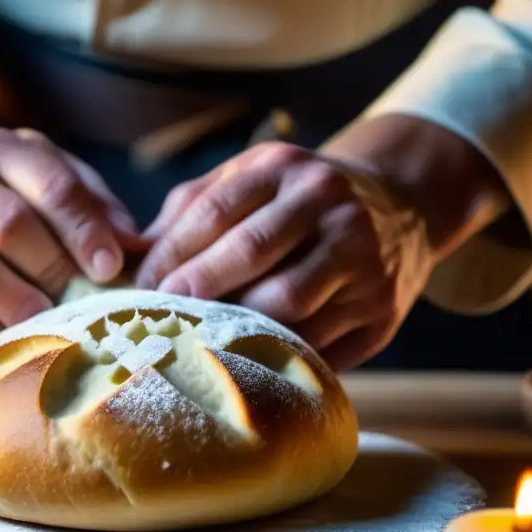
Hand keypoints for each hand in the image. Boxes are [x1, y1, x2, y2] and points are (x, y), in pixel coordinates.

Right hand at [0, 127, 141, 356]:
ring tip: (50, 328)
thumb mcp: (60, 185)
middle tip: (83, 306)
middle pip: (9, 227)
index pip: (52, 186)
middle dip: (54, 271)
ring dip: (19, 307)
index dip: (85, 231)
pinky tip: (8, 342)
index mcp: (2, 151)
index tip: (111, 269)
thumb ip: (98, 210)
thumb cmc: (20, 202)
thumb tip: (135, 250)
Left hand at [135, 141, 434, 368]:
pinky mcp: (382, 310)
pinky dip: (279, 356)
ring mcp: (363, 259)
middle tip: (163, 317)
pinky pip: (322, 344)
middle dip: (199, 288)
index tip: (142, 286)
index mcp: (287, 170)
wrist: (400, 207)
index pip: (217, 211)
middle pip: (253, 252)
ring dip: (237, 327)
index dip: (172, 253)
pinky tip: (249, 361)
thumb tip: (131, 255)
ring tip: (201, 341)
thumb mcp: (251, 180)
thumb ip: (191, 209)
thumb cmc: (299, 201)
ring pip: (289, 304)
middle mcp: (330, 207)